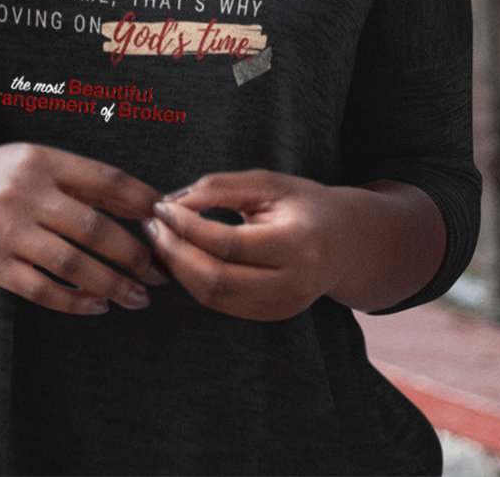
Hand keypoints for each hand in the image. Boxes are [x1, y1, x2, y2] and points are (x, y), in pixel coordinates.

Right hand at [0, 143, 164, 315]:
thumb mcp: (33, 163)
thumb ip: (80, 181)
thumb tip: (140, 202)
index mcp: (41, 160)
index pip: (105, 179)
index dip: (142, 201)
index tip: (168, 221)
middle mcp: (25, 192)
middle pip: (94, 227)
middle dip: (134, 254)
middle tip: (160, 273)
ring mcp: (5, 229)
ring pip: (72, 263)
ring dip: (112, 284)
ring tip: (137, 298)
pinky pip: (41, 289)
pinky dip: (74, 302)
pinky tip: (96, 307)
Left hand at [145, 171, 443, 320]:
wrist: (347, 243)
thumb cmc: (305, 204)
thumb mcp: (269, 183)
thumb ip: (221, 188)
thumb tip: (173, 202)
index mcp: (299, 243)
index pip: (228, 244)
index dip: (187, 226)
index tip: (160, 206)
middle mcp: (293, 284)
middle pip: (216, 280)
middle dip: (174, 252)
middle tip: (151, 225)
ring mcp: (282, 307)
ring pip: (213, 298)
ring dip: (178, 269)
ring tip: (160, 238)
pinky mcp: (270, 316)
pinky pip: (221, 304)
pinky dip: (194, 281)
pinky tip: (180, 256)